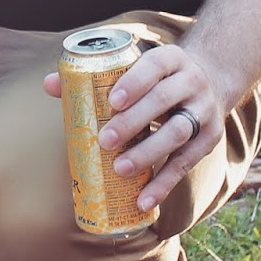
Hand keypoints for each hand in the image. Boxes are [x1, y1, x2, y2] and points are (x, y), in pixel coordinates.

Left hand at [43, 43, 220, 211]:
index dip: (134, 83)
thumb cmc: (157, 78)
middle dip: (134, 121)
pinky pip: (185, 163)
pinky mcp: (208, 140)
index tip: (112, 101)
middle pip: (164, 100)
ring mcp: (204, 111)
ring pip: (178, 132)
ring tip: (120, 168)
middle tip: (105, 140)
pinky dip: (164, 184)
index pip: (154, 66)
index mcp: (171, 59)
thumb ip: (94, 76)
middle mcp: (192, 81)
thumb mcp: (137, 67)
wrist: (211, 81)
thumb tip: (49, 84)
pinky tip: (144, 200)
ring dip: (148, 152)